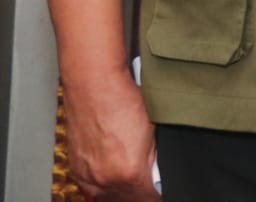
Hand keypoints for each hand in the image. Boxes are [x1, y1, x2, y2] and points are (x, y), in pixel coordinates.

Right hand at [61, 71, 159, 200]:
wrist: (94, 86)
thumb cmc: (123, 103)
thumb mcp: (151, 133)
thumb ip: (150, 161)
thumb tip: (153, 174)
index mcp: (128, 173)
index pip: (146, 198)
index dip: (155, 195)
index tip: (158, 192)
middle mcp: (103, 180)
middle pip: (123, 201)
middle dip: (137, 196)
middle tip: (147, 189)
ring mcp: (86, 174)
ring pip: (104, 197)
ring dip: (118, 194)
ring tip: (130, 185)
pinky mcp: (75, 166)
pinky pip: (89, 186)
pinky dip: (101, 185)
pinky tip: (110, 178)